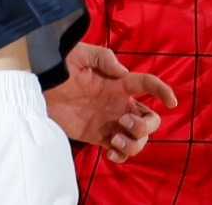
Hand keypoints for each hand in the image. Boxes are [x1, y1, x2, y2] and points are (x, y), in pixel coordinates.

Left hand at [44, 42, 178, 162]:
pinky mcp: (97, 136)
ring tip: (113, 140)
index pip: (147, 85)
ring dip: (133, 144)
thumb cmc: (61, 66)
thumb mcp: (81, 54)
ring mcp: (110, 121)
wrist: (40, 86)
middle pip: (150, 120)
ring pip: (138, 139)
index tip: (171, 102)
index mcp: (119, 84)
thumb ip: (104, 58)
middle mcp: (119, 104)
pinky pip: (119, 151)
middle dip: (145, 127)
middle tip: (125, 125)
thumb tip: (123, 72)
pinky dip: (121, 156)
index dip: (163, 91)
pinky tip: (110, 152)